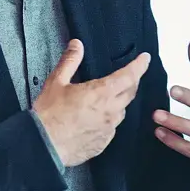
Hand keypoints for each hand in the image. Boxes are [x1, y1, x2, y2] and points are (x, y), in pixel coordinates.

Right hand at [33, 40, 150, 167]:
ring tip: (108, 98)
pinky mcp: (103, 143)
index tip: (145, 59)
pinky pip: (112, 128)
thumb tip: (77, 44)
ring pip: (121, 111)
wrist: (43, 146)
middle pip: (130, 93)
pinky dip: (108, 120)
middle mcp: (110, 111)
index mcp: (101, 93)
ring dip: (119, 102)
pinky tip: (96, 119)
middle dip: (132, 82)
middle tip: (128, 76)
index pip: (129, 76)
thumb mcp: (56, 82)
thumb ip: (70, 61)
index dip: (140, 66)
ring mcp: (108, 129)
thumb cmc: (48, 114)